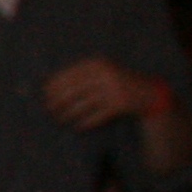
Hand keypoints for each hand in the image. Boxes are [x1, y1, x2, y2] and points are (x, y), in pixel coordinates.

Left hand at [43, 57, 170, 130]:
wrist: (148, 93)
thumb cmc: (116, 83)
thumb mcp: (100, 72)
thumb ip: (79, 76)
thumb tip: (46, 87)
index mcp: (96, 64)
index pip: (66, 76)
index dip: (53, 87)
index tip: (44, 96)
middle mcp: (104, 75)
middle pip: (71, 91)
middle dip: (57, 102)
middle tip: (49, 110)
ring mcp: (112, 90)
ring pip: (81, 106)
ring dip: (67, 115)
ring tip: (60, 119)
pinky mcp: (119, 105)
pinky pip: (94, 117)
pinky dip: (84, 123)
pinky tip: (77, 126)